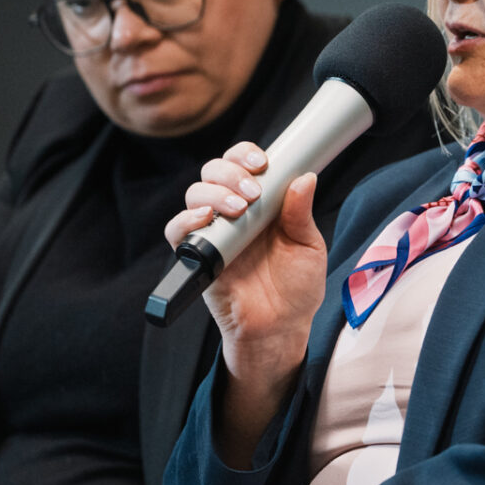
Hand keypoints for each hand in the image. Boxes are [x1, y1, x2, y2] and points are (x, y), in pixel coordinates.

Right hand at [165, 141, 327, 455]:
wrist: (280, 330)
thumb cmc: (297, 289)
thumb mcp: (308, 247)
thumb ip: (301, 213)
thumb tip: (304, 177)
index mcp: (261, 203)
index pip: (243, 165)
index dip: (245, 154)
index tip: (261, 162)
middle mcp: (233, 212)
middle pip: (213, 172)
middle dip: (230, 171)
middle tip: (253, 190)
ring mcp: (213, 232)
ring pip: (195, 195)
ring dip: (214, 193)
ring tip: (239, 209)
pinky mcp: (197, 256)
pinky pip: (177, 231)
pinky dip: (185, 220)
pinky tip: (205, 220)